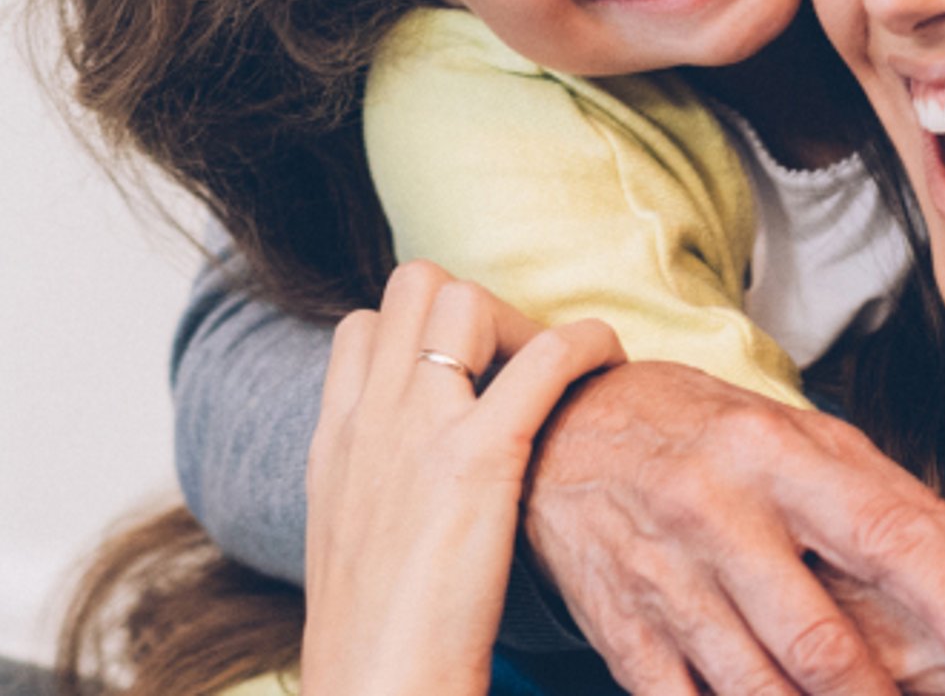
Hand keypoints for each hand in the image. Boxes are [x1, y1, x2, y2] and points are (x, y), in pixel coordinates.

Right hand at [304, 263, 622, 695]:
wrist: (373, 692)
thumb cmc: (378, 650)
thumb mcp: (352, 553)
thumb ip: (379, 501)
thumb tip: (416, 497)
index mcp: (335, 443)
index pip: (361, 329)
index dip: (419, 335)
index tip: (468, 376)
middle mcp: (369, 418)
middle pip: (411, 288)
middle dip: (470, 307)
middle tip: (517, 363)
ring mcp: (417, 428)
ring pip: (462, 297)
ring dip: (520, 318)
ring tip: (562, 366)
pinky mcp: (477, 456)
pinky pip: (544, 356)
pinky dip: (585, 343)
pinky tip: (609, 362)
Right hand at [516, 362, 944, 695]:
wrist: (560, 431)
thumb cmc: (701, 434)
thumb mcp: (793, 432)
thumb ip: (883, 494)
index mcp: (775, 456)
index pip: (882, 530)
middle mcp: (717, 515)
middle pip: (818, 640)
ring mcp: (665, 581)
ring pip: (756, 691)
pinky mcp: (623, 633)